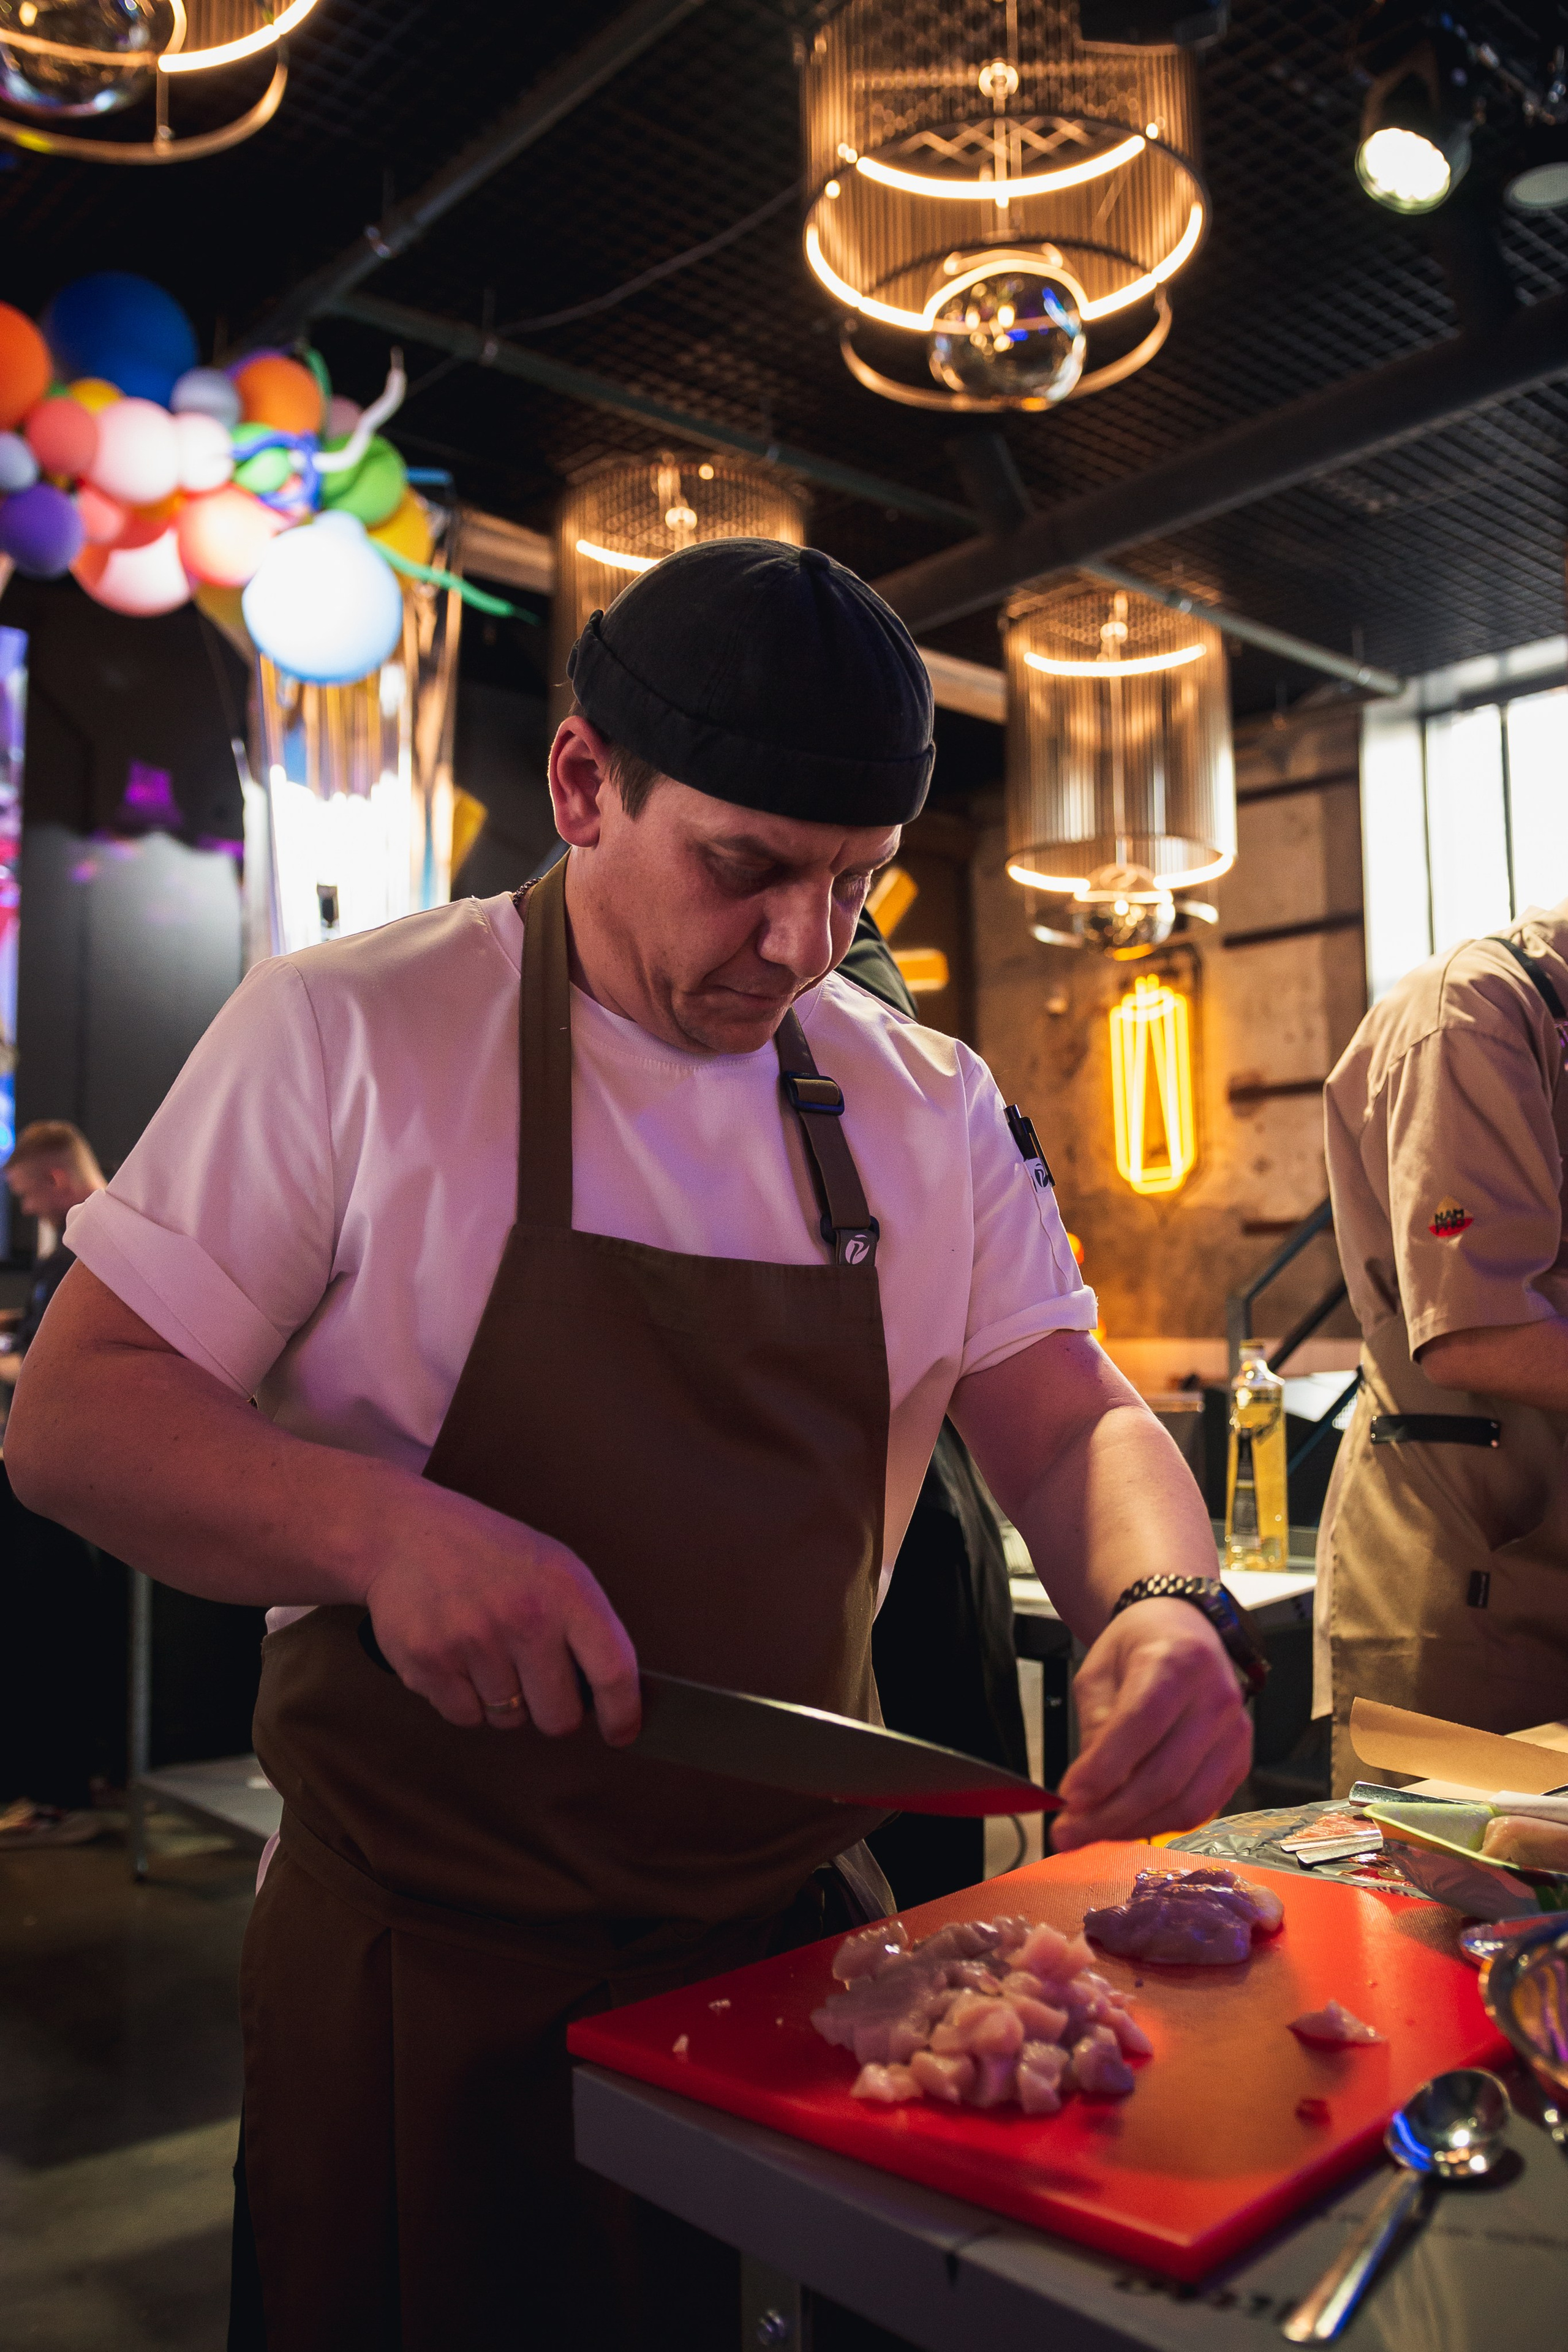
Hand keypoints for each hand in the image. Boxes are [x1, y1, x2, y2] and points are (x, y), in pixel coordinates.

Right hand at [363, 1485, 640, 1745]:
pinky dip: (463, 1699)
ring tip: (483, 1646)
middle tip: (533, 1677)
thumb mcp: (553, 1567)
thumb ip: (584, 1625)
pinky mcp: (429, 1663)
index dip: (623, 1713)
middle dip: (550, 1709)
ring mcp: (474, 1641)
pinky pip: (466, 1717)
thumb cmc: (488, 1555)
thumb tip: (608, 1696)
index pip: (613, 1670)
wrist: (403, 1535)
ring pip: (508, 1720)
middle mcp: (524, 1617)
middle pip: (558, 1717)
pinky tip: (455, 1654)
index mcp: (566, 1589)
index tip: (622, 1732)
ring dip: (501, 1698)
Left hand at [1050, 1599, 1250, 1850]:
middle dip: (1110, 1815)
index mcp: (1178, 1662)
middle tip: (1068, 1833)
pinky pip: (1202, 1809)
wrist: (1184, 1633)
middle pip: (1164, 1776)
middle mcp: (1216, 1698)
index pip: (1141, 1726)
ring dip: (1133, 1829)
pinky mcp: (1240, 1762)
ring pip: (1185, 1803)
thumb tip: (1085, 1794)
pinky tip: (1127, 1825)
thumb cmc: (1138, 1649)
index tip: (1068, 1799)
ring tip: (1092, 1832)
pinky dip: (1160, 1825)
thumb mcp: (1098, 1673)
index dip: (1103, 1769)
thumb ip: (1094, 1727)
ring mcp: (1235, 1734)